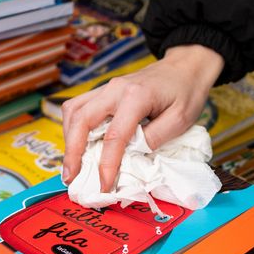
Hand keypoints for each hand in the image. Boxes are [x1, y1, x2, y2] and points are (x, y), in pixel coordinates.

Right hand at [61, 45, 223, 191]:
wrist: (185, 67)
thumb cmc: (185, 93)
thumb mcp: (179, 120)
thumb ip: (154, 139)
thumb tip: (129, 157)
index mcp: (136, 97)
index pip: (114, 136)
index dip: (106, 165)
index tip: (104, 186)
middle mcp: (115, 89)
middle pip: (81, 120)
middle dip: (72, 152)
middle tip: (70, 177)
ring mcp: (107, 88)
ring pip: (74, 111)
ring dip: (68, 139)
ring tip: (72, 164)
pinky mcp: (104, 91)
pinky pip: (78, 107)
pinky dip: (73, 128)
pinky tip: (77, 145)